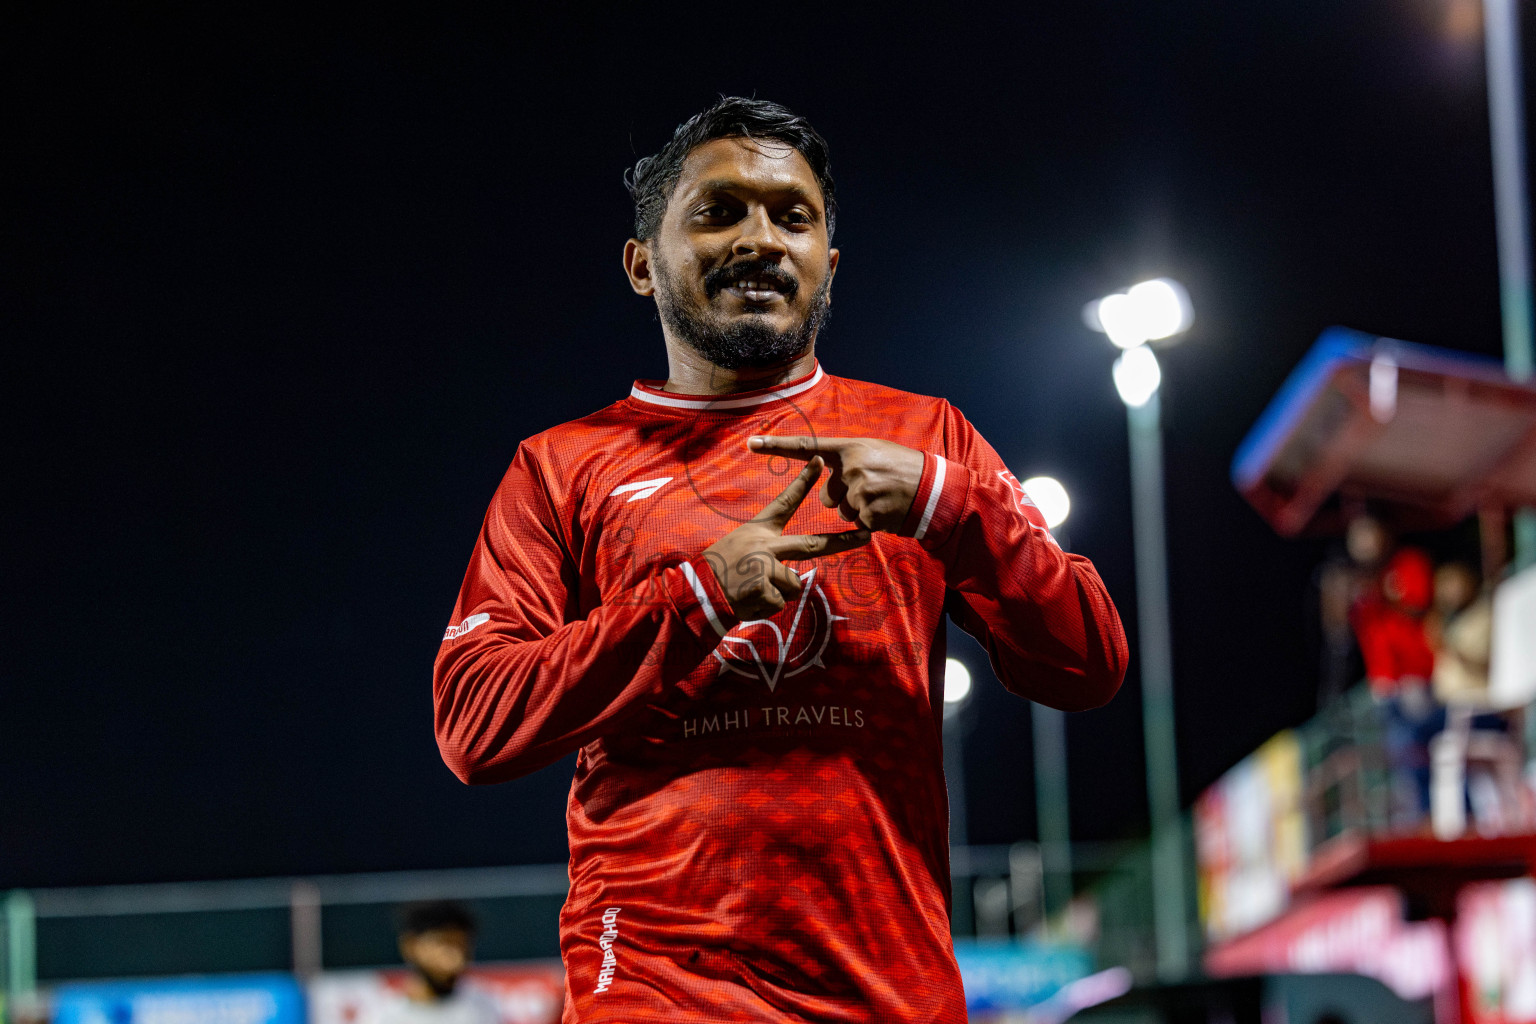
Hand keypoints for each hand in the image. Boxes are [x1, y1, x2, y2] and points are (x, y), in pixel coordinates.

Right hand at [703, 456, 871, 620]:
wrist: (697, 592)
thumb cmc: (720, 571)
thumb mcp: (741, 552)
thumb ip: (770, 557)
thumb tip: (797, 577)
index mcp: (759, 531)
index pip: (785, 502)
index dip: (803, 482)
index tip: (820, 461)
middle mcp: (765, 545)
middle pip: (813, 544)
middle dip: (842, 541)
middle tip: (866, 536)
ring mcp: (766, 566)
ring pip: (793, 585)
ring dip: (777, 594)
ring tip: (752, 591)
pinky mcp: (764, 588)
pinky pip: (780, 602)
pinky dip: (765, 607)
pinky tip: (748, 601)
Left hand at [749, 435, 924, 533]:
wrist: (934, 488)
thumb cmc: (903, 469)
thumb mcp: (874, 453)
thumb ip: (847, 462)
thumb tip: (827, 483)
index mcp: (850, 448)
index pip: (807, 447)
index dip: (777, 446)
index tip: (751, 443)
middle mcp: (852, 467)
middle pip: (828, 496)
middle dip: (846, 499)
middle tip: (874, 490)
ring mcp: (860, 491)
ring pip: (843, 512)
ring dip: (860, 511)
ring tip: (884, 498)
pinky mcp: (869, 513)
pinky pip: (858, 525)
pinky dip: (872, 522)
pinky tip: (889, 510)